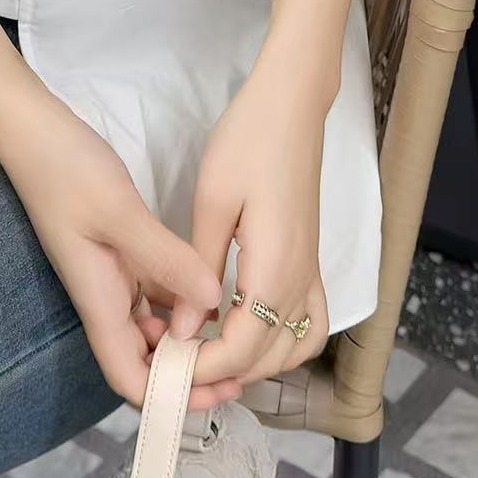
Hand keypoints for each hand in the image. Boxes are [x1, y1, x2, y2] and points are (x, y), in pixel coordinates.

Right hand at [0, 89, 240, 411]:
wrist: (32, 130)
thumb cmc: (65, 169)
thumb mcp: (119, 212)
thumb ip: (166, 258)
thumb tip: (214, 302)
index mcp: (100, 300)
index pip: (130, 379)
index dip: (170, 398)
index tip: (218, 392)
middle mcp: (107, 298)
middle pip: (146, 362)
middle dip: (189, 375)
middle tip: (243, 367)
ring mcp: (114, 277)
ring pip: (155, 329)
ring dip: (190, 341)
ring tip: (238, 334)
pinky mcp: (122, 254)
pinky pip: (158, 294)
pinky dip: (185, 302)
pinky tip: (217, 292)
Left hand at [189, 37, 331, 392]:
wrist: (293, 105)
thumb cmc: (249, 142)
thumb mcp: (212, 203)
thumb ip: (199, 270)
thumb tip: (184, 330)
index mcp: (275, 269)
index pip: (242, 349)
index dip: (202, 367)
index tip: (164, 366)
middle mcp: (302, 281)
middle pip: (267, 359)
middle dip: (222, 372)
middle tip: (174, 361)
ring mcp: (312, 272)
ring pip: (293, 349)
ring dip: (253, 363)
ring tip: (206, 350)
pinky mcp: (312, 261)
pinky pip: (309, 323)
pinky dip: (281, 342)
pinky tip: (244, 328)